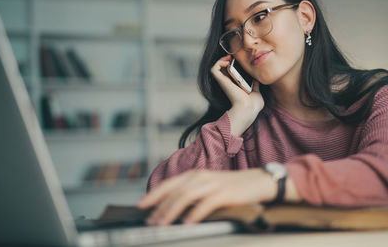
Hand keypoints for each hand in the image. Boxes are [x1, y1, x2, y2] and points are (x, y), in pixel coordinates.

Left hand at [136, 169, 276, 225]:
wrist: (257, 181)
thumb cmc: (232, 187)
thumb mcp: (208, 186)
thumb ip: (192, 192)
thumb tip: (173, 207)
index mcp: (195, 174)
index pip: (169, 184)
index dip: (153, 194)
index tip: (141, 205)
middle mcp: (200, 176)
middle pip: (174, 191)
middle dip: (159, 207)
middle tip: (150, 221)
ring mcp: (212, 184)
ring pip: (185, 196)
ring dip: (171, 211)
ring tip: (163, 224)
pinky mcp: (224, 193)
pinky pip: (205, 204)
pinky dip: (194, 214)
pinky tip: (187, 223)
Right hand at [210, 55, 264, 135]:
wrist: (248, 108)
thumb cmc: (253, 105)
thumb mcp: (257, 93)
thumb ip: (256, 85)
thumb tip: (257, 78)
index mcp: (236, 86)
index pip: (232, 73)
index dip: (234, 65)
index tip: (240, 60)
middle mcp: (228, 84)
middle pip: (223, 68)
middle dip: (227, 60)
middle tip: (234, 57)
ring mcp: (224, 82)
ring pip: (216, 67)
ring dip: (221, 59)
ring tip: (230, 57)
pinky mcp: (221, 81)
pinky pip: (214, 69)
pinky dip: (218, 62)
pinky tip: (227, 61)